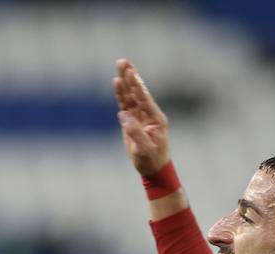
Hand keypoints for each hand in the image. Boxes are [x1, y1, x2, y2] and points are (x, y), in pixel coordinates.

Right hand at [113, 58, 169, 176]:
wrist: (154, 170)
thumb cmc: (152, 161)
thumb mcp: (145, 149)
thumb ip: (135, 132)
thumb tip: (123, 115)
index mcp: (156, 119)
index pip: (144, 99)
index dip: (136, 85)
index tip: (130, 72)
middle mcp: (149, 115)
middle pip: (137, 92)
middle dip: (130, 77)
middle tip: (123, 61)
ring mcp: (140, 117)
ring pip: (131, 96)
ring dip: (125, 82)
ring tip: (120, 65)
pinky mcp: (132, 121)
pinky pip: (126, 105)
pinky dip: (121, 94)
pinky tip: (117, 83)